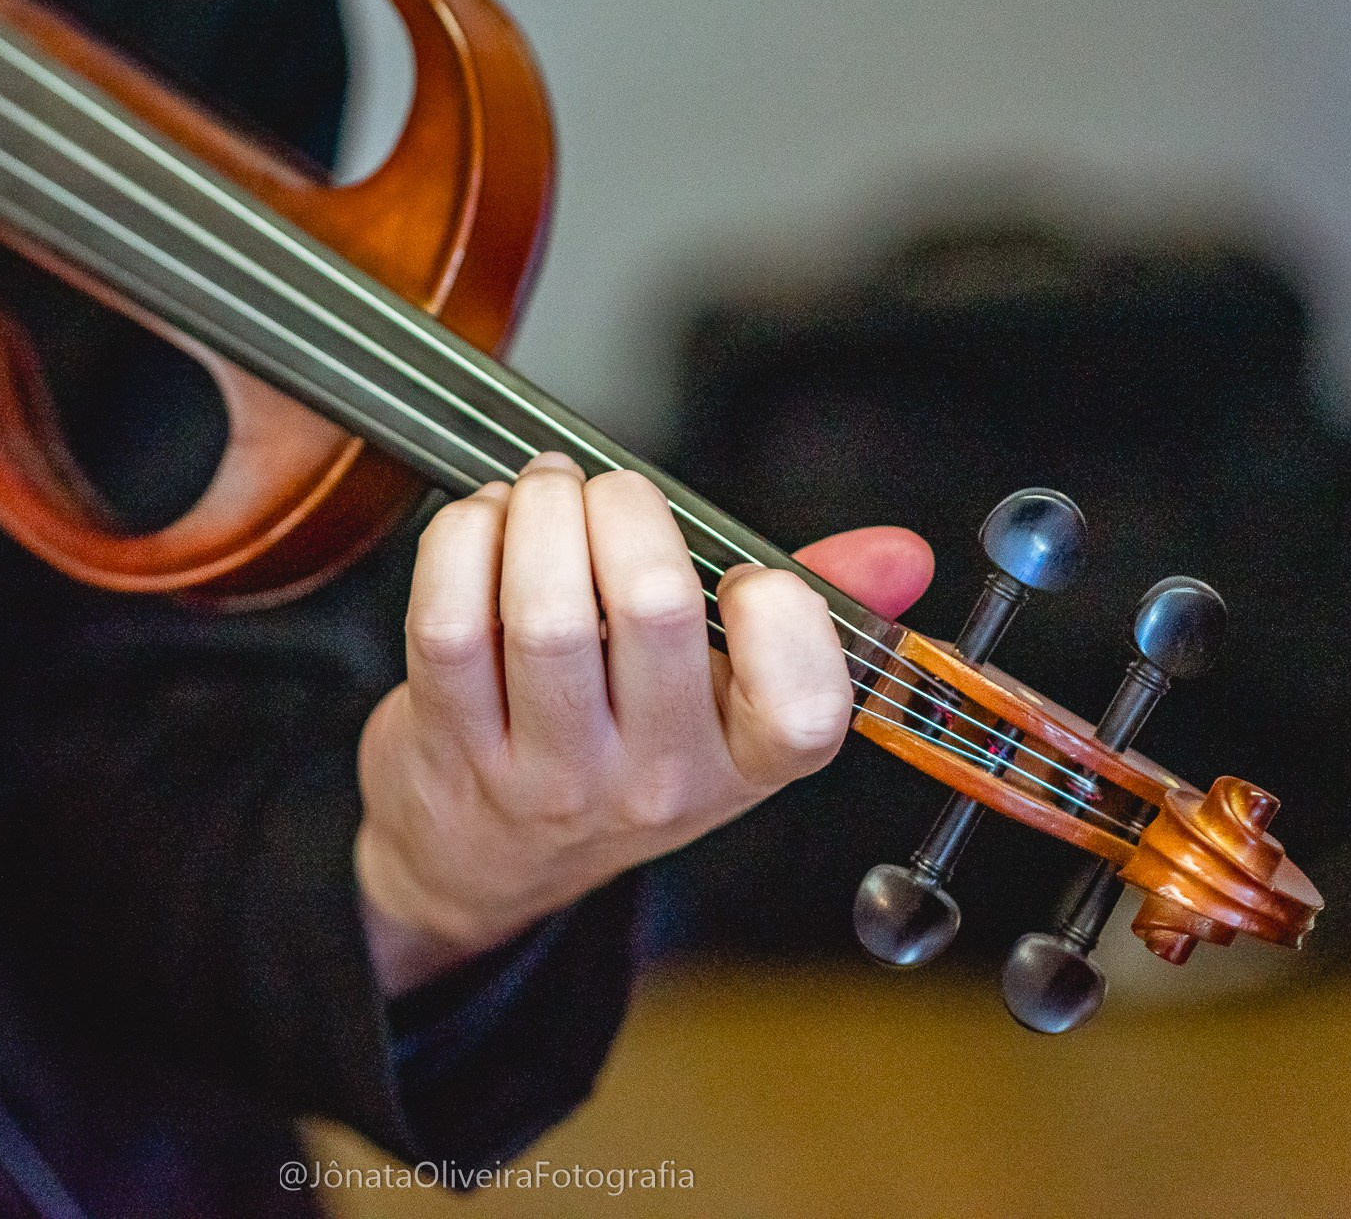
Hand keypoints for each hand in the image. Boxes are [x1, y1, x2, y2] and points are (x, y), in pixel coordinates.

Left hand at [355, 452, 932, 995]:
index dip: (778, 609)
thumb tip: (901, 556)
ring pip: (545, 611)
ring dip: (540, 513)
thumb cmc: (617, 748)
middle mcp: (652, 779)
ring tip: (543, 494)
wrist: (484, 858)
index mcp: (744, 761)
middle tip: (608, 492)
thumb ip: (810, 612)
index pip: (804, 708)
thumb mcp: (727, 702)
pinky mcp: (450, 746)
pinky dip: (464, 541)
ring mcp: (547, 772)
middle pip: (654, 608)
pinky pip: (449, 621)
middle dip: (627, 506)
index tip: (740, 574)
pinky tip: (483, 526)